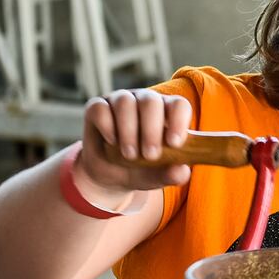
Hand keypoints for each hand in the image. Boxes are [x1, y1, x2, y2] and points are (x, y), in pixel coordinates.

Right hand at [76, 89, 192, 206]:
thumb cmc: (142, 170)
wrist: (111, 178)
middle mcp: (144, 101)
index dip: (178, 120)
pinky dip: (107, 126)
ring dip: (128, 130)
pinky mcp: (96, 107)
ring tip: (129, 155)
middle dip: (151, 129)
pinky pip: (100, 108)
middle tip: (150, 155)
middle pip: (151, 101)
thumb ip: (172, 174)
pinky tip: (112, 142)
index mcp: (167, 112)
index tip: (174, 143)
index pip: (178, 105)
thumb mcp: (158, 176)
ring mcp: (119, 102)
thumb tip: (182, 171)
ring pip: (125, 102)